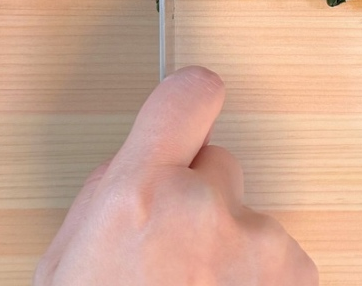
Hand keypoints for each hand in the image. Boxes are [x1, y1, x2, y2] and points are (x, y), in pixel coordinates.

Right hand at [34, 66, 318, 285]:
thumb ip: (108, 196)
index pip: (189, 94)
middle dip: (200, 200)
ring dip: (229, 250)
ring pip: (248, 219)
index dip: (187, 104)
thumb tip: (141, 162)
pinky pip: (276, 258)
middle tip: (170, 259)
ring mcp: (260, 243)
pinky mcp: (296, 276)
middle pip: (221, 166)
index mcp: (138, 194)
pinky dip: (256, 281)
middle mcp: (206, 206)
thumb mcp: (65, 264)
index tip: (190, 113)